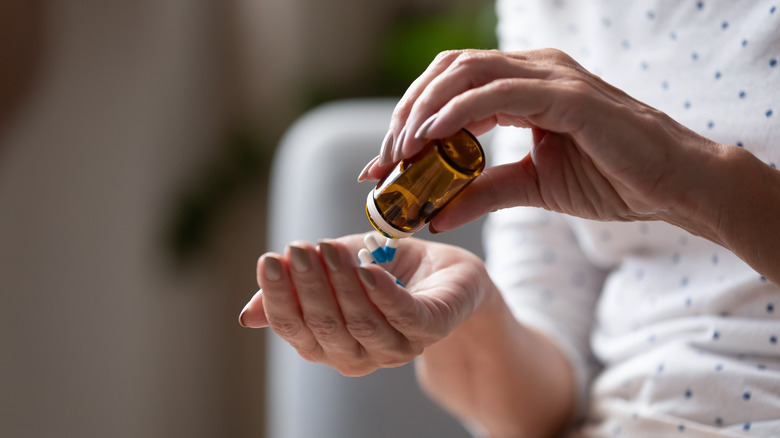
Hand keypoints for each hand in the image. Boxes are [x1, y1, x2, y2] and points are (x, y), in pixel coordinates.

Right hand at [239, 234, 489, 375]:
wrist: (444, 272)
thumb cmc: (385, 271)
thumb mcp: (334, 273)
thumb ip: (297, 288)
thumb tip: (247, 315)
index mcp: (330, 343)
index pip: (295, 328)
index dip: (279, 297)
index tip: (269, 260)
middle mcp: (360, 354)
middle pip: (325, 327)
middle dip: (309, 286)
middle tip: (299, 249)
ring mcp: (397, 346)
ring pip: (361, 323)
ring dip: (341, 285)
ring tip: (328, 249)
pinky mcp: (430, 328)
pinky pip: (404, 317)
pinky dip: (383, 295)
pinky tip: (367, 270)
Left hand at [359, 49, 726, 234]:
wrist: (672, 186)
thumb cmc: (610, 180)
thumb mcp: (531, 188)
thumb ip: (482, 193)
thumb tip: (434, 215)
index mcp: (523, 85)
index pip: (449, 88)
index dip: (409, 120)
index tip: (382, 165)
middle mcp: (533, 69)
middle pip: (446, 73)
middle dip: (406, 114)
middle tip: (383, 161)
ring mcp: (550, 76)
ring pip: (464, 74)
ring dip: (423, 112)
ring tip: (399, 153)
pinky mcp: (567, 95)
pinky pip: (496, 94)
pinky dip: (456, 113)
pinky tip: (430, 139)